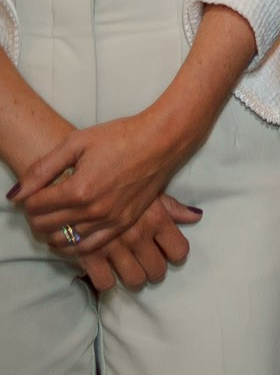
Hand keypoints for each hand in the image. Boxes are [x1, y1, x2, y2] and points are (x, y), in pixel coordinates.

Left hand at [12, 111, 191, 254]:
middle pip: (46, 225)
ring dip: (52, 230)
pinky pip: (89, 246)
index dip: (27, 198)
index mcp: (78, 189)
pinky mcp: (123, 224)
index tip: (34, 190)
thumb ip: (42, 169)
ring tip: (54, 215)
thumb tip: (15, 194)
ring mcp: (110, 220)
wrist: (162, 140)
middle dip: (36, 215)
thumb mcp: (77, 142)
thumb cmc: (120, 136)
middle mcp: (93, 210)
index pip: (34, 207)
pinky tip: (70, 232)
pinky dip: (73, 243)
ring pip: (64, 239)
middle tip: (41, 201)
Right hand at [73, 194, 200, 291]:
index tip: (168, 253)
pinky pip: (105, 282)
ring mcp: (114, 247)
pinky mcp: (89, 255)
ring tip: (129, 269)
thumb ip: (172, 207)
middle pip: (157, 271)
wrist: (76, 182)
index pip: (179, 251)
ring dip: (134, 277)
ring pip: (135, 280)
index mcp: (157, 219)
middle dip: (154, 270)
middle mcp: (138, 235)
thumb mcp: (147, 190)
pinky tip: (106, 269)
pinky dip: (107, 280)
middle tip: (147, 264)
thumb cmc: (116, 184)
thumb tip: (197, 216)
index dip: (175, 254)